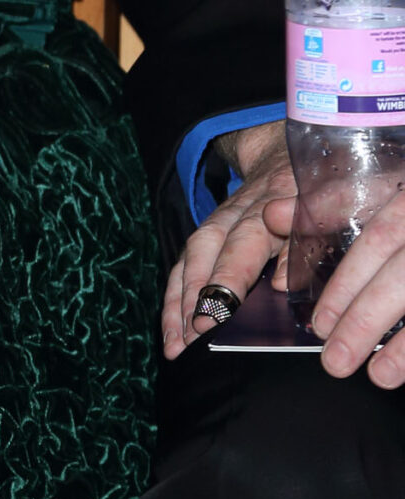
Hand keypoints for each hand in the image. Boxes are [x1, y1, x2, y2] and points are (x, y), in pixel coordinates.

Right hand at [163, 119, 292, 358]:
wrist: (287, 154)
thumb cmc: (316, 188)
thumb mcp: (326, 208)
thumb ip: (307, 243)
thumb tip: (282, 284)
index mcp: (270, 206)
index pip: (244, 243)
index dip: (228, 279)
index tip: (217, 314)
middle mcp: (235, 212)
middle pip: (207, 250)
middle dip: (195, 296)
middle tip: (189, 338)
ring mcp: (218, 220)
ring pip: (190, 257)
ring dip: (179, 302)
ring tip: (174, 344)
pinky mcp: (209, 232)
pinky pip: (185, 262)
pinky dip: (175, 296)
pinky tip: (172, 330)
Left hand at [301, 172, 404, 386]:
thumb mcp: (380, 190)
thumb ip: (331, 204)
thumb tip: (271, 214)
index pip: (379, 238)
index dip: (347, 283)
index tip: (320, 323)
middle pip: (403, 277)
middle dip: (366, 320)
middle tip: (334, 361)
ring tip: (377, 377)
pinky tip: (403, 369)